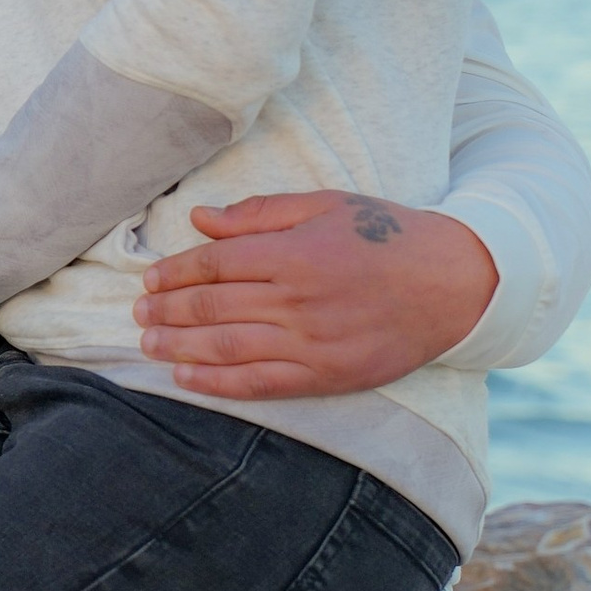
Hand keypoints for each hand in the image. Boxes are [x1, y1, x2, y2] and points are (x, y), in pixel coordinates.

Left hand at [135, 193, 497, 397]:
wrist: (453, 284)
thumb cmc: (387, 237)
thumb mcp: (326, 206)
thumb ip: (259, 214)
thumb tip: (201, 219)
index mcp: (294, 252)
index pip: (215, 264)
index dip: (175, 273)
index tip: (150, 280)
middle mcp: (296, 300)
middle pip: (212, 308)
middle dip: (166, 311)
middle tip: (137, 312)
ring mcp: (309, 343)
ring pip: (225, 348)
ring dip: (178, 348)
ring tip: (147, 343)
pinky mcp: (323, 376)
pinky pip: (257, 384)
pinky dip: (214, 384)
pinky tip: (184, 379)